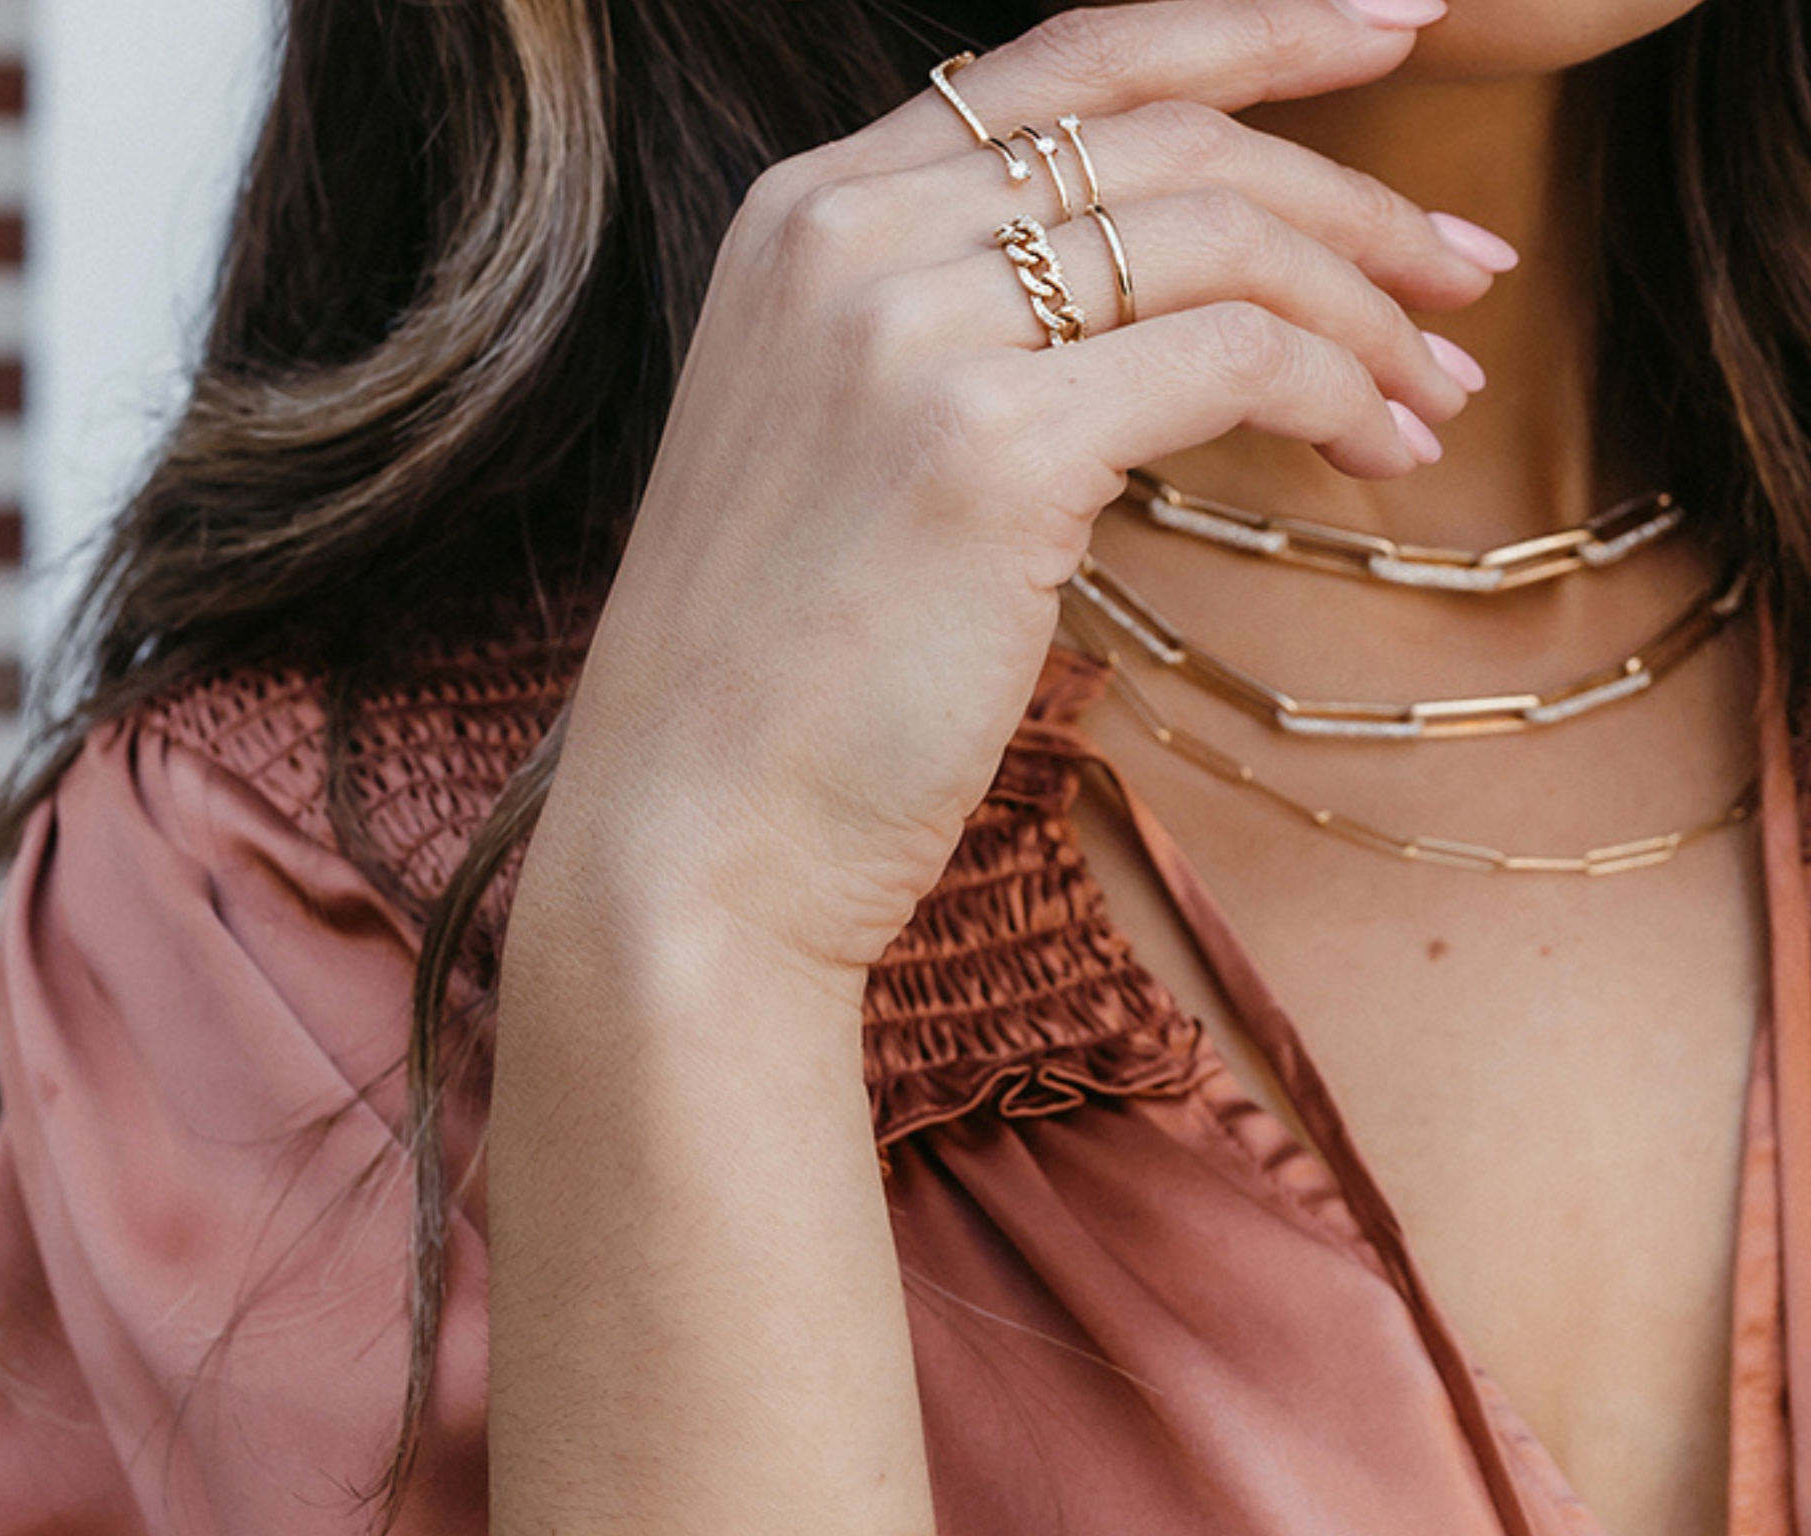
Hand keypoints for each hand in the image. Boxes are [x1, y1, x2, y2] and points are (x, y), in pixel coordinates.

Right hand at [528, 0, 1503, 986]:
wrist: (687, 838)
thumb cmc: (774, 686)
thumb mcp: (834, 455)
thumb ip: (945, 337)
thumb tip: (1134, 315)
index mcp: (802, 218)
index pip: (1065, 65)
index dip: (1249, 30)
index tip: (1391, 35)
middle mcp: (844, 236)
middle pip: (1167, 135)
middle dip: (1352, 193)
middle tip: (1463, 272)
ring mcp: (909, 333)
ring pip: (1219, 236)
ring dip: (1367, 305)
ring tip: (1441, 390)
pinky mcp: (988, 449)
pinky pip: (1231, 357)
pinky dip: (1336, 394)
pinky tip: (1381, 455)